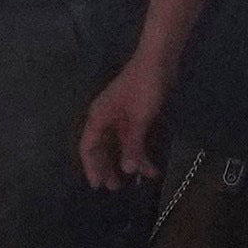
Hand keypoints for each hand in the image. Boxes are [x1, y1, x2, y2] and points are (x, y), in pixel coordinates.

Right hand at [76, 55, 167, 190]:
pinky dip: (140, 150)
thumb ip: (132, 145)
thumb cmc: (144, 87)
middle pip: (102, 149)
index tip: (97, 185)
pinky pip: (133, 138)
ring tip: (139, 179)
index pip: (88, 148)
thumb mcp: (139, 119)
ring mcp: (120, 117)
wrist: (159, 60)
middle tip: (115, 187)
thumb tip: (127, 170)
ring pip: (119, 145)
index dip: (91, 167)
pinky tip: (151, 163)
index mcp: (98, 118)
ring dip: (128, 161)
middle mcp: (105, 119)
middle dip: (108, 167)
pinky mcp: (134, 114)